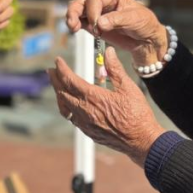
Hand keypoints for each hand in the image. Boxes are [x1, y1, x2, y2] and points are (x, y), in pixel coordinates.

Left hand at [48, 47, 165, 166]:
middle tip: (51, 71)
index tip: (57, 61)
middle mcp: (85, 111)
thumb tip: (108, 52)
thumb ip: (115, 69)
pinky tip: (71, 105)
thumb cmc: (137, 114)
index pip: (70, 80)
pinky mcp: (89, 132)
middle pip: (62, 93)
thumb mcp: (128, 87)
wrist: (141, 140)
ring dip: (59, 95)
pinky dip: (67, 108)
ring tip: (57, 86)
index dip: (62, 69)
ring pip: (64, 107)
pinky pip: (72, 118)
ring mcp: (85, 123)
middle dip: (55, 80)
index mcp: (93, 97)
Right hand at [65, 0, 166, 66]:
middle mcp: (102, 1)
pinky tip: (75, 30)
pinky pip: (80, 21)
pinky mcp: (93, 24)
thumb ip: (116, 20)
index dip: (92, 12)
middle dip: (75, 11)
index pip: (95, 0)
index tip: (97, 25)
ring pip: (78, 10)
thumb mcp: (134, 19)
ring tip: (73, 27)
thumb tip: (99, 23)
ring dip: (72, 17)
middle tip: (73, 24)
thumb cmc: (144, 23)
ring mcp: (96, 13)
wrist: (145, 39)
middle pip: (82, 2)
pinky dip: (75, 24)